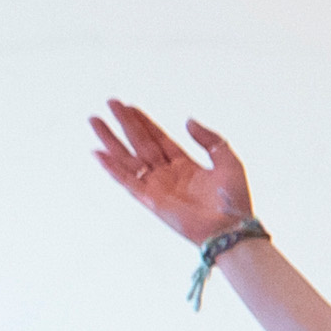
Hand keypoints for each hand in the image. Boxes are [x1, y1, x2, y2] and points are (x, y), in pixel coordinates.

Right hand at [87, 100, 253, 247]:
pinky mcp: (150, 200)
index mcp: (186, 166)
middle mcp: (168, 175)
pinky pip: (127, 181)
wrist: (232, 228)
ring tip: (95, 120)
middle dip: (125, 123)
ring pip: (128, 158)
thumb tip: (188, 120)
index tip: (130, 106)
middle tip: (111, 102)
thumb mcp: (228, 161)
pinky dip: (111, 168)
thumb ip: (210, 139)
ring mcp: (158, 187)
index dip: (145, 122)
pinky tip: (98, 152)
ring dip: (111, 140)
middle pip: (141, 143)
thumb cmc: (235, 200)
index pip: (160, 139)